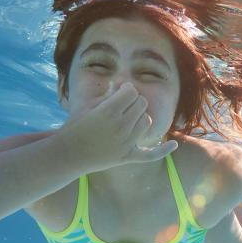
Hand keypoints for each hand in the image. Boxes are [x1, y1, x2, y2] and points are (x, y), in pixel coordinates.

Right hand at [54, 82, 177, 173]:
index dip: (126, 90)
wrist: (67, 153)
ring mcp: (126, 143)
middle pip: (142, 104)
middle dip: (133, 101)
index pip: (132, 91)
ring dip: (139, 117)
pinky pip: (150, 154)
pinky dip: (163, 150)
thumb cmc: (74, 125)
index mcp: (109, 110)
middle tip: (120, 106)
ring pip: (146, 122)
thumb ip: (107, 94)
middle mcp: (120, 126)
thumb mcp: (87, 105)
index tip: (118, 93)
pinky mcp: (127, 157)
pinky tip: (174, 145)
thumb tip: (123, 85)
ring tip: (126, 119)